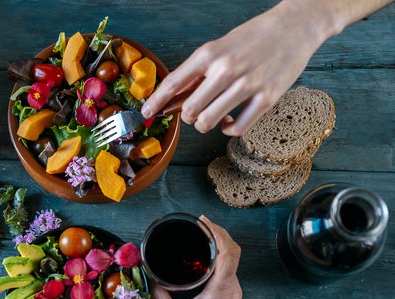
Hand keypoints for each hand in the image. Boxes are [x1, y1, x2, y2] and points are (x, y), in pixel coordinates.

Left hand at [142, 0, 333, 135]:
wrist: (295, 26)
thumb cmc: (253, 38)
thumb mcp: (221, 48)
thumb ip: (199, 73)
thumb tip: (175, 98)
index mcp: (210, 54)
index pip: (174, 82)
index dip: (156, 101)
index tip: (146, 112)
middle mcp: (226, 69)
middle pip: (190, 110)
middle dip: (189, 116)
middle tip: (196, 112)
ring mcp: (247, 84)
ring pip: (209, 121)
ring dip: (207, 124)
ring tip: (215, 116)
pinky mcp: (266, 98)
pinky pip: (236, 129)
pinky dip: (228, 130)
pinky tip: (230, 122)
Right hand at [152, 215, 245, 298]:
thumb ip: (158, 295)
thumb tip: (148, 275)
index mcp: (222, 287)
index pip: (227, 251)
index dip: (217, 232)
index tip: (202, 221)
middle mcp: (232, 287)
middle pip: (232, 250)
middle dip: (218, 233)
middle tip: (199, 223)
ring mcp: (233, 292)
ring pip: (232, 260)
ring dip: (219, 244)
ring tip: (201, 235)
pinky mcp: (230, 297)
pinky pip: (228, 269)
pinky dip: (219, 256)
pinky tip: (204, 256)